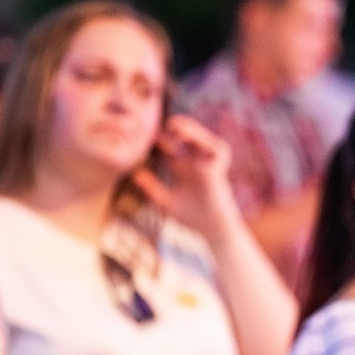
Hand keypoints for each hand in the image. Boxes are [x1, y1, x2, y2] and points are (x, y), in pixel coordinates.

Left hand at [131, 114, 239, 238]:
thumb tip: (136, 174)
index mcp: (182, 168)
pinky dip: (204, 140)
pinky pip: (215, 148)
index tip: (146, 138)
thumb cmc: (191, 218)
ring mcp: (208, 164)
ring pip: (201, 138)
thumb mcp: (165, 201)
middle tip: (160, 126)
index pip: (169, 148)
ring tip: (173, 125)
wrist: (211, 229)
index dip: (159, 140)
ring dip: (189, 129)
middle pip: (185, 138)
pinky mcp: (219, 167)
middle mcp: (195, 162)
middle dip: (174, 129)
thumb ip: (152, 188)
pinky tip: (189, 137)